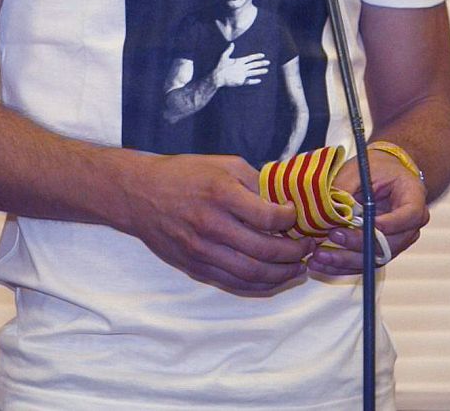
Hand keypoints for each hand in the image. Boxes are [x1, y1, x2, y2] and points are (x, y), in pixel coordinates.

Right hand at [119, 152, 315, 294]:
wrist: (139, 195)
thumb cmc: (185, 174)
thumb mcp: (224, 164)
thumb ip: (256, 181)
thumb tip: (285, 197)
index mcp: (222, 195)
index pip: (269, 218)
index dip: (292, 220)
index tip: (298, 216)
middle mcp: (212, 226)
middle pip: (265, 251)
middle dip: (295, 253)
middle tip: (309, 247)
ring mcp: (202, 251)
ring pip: (251, 274)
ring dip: (282, 275)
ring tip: (299, 267)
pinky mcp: (195, 267)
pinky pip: (233, 283)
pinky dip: (258, 285)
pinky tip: (274, 279)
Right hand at [212, 43, 269, 87]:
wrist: (217, 77)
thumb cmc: (220, 67)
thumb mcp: (224, 56)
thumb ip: (229, 50)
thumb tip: (232, 43)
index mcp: (239, 61)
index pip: (250, 57)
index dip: (257, 56)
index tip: (263, 55)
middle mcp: (242, 67)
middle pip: (254, 65)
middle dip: (262, 63)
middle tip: (268, 62)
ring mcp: (242, 75)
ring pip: (253, 72)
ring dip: (260, 71)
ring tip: (266, 70)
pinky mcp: (240, 81)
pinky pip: (249, 81)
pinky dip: (254, 81)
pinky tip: (259, 80)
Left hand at [307, 149, 428, 276]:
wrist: (384, 174)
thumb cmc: (377, 168)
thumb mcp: (362, 170)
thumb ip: (347, 187)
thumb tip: (330, 210)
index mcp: (414, 198)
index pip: (408, 216)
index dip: (385, 224)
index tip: (358, 223)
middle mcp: (410, 225)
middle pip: (390, 243)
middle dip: (358, 244)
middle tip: (333, 236)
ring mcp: (397, 241)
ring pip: (375, 258)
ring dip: (346, 260)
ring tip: (320, 256)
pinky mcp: (381, 250)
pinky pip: (364, 262)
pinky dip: (342, 265)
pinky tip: (323, 264)